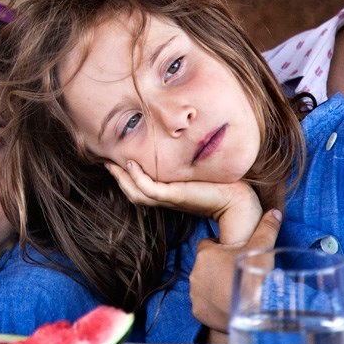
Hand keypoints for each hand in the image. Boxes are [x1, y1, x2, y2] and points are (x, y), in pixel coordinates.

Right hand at [105, 161, 261, 243]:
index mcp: (169, 195)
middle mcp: (166, 199)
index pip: (140, 188)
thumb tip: (180, 145)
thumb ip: (186, 166)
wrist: (240, 199)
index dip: (123, 175)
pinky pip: (149, 189)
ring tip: (112, 160)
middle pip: (132, 192)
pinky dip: (136, 178)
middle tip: (104, 158)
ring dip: (121, 177)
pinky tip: (131, 163)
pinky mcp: (176, 196)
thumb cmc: (223, 184)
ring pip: (136, 192)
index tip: (114, 158)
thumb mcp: (198, 172)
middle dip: (116, 175)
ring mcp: (170, 199)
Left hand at [191, 209, 282, 332]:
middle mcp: (194, 272)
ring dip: (215, 287)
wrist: (253, 313)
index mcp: (206, 253)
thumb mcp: (262, 250)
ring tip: (235, 292)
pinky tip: (229, 307)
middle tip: (238, 276)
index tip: (235, 256)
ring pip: (203, 285)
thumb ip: (266, 229)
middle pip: (206, 266)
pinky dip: (213, 305)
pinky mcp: (197, 311)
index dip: (221, 249)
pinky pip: (203, 305)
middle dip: (218, 268)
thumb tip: (275, 212)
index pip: (208, 244)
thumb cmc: (255, 277)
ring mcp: (195, 292)